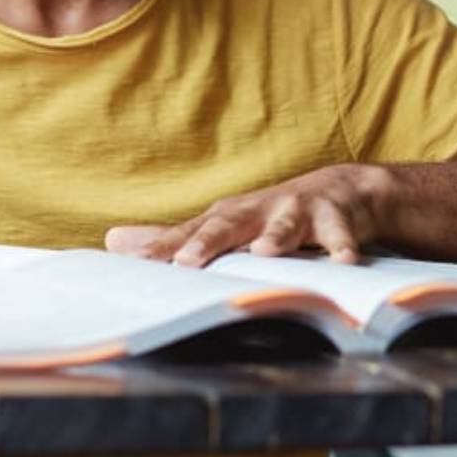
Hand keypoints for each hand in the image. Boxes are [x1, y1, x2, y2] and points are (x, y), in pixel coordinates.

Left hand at [105, 164, 390, 267]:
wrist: (342, 192)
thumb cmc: (270, 215)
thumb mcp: (223, 225)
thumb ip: (173, 238)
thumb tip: (112, 241)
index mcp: (226, 217)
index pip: (189, 235)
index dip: (163, 250)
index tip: (135, 264)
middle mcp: (257, 210)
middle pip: (228, 225)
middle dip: (208, 242)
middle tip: (186, 262)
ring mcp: (296, 210)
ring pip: (285, 223)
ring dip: (275, 236)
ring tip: (264, 252)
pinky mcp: (335, 217)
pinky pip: (340, 233)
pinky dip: (342, 246)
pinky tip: (344, 263)